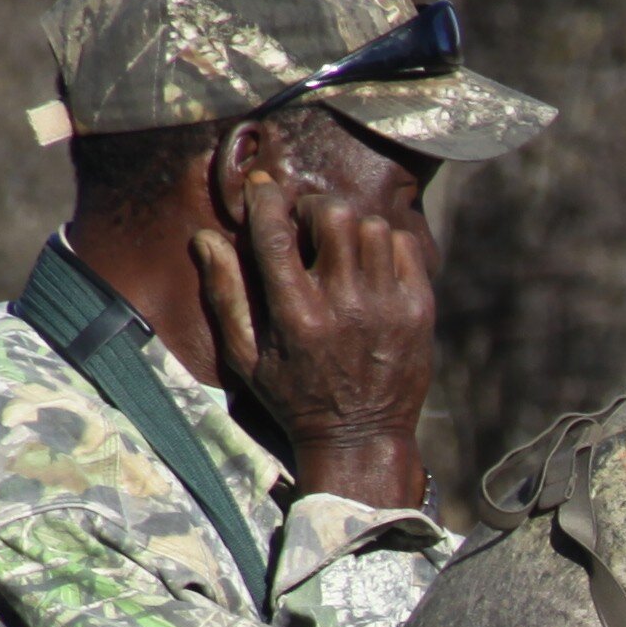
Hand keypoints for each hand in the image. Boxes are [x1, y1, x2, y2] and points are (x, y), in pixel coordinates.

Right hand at [194, 167, 434, 506]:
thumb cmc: (294, 397)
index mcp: (295, 314)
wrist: (362, 438)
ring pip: (371, 226)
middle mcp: (344, 304)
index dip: (265, 197)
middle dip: (312, 209)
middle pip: (332, 214)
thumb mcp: (246, 356)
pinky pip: (404, 246)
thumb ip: (226, 293)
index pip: (276, 231)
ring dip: (349, 228)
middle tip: (305, 225)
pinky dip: (384, 244)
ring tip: (337, 249)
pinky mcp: (419, 309)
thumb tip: (206, 235)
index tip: (262, 188)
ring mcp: (387, 305)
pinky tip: (368, 265)